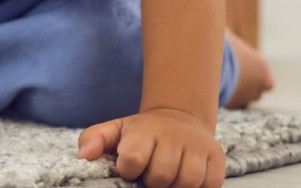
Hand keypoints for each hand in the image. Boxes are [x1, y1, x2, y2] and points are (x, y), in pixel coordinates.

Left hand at [78, 108, 224, 187]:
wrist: (179, 119)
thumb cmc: (141, 133)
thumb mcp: (115, 130)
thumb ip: (94, 139)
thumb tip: (83, 156)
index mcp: (144, 130)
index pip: (133, 159)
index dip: (128, 171)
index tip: (129, 168)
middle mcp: (174, 136)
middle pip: (161, 176)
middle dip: (152, 181)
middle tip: (150, 174)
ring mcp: (198, 147)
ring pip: (187, 183)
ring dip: (174, 187)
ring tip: (167, 179)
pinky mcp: (217, 158)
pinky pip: (209, 185)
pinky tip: (184, 179)